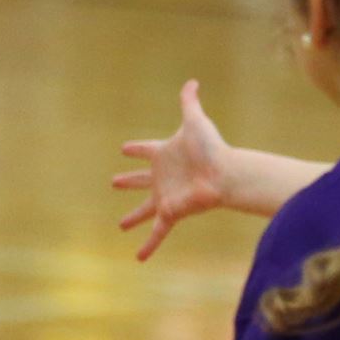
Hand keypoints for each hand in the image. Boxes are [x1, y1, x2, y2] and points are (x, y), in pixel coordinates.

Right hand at [114, 79, 235, 261]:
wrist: (224, 174)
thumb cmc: (210, 148)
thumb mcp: (195, 121)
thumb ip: (189, 102)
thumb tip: (192, 81)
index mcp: (164, 155)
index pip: (145, 149)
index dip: (135, 148)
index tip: (124, 148)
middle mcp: (163, 177)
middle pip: (141, 180)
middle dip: (128, 181)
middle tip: (114, 181)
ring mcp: (165, 196)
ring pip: (144, 209)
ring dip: (133, 217)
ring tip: (121, 225)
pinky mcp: (169, 212)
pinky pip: (157, 232)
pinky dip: (148, 246)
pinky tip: (138, 258)